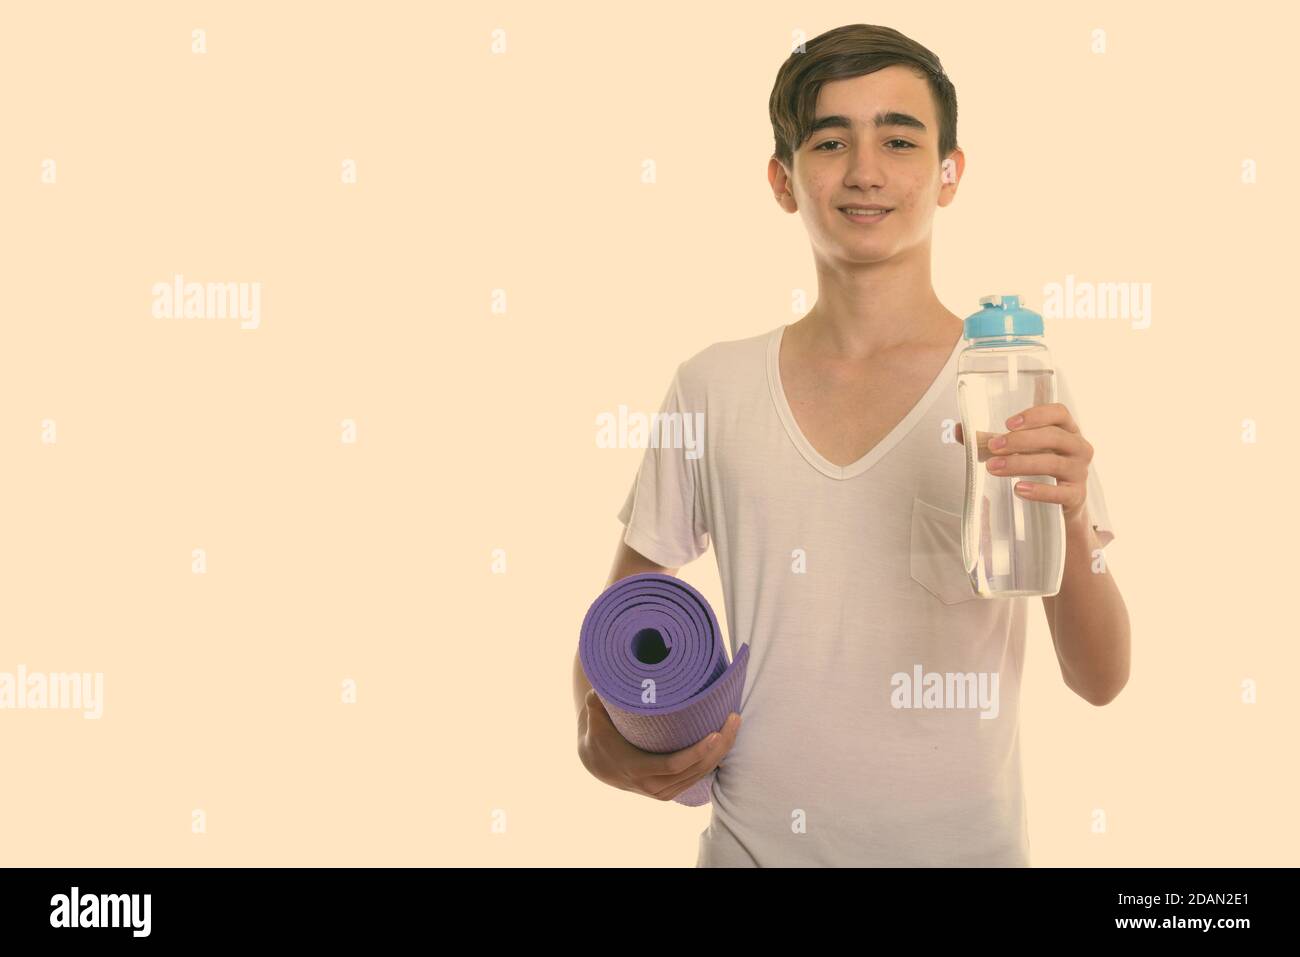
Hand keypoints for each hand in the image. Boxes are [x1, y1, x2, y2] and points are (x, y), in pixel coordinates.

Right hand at [577, 688, 741, 801]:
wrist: (597, 764)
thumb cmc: (599, 736)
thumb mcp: (594, 721)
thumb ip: (594, 706)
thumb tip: (596, 690)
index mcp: (638, 770)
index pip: (675, 765)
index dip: (697, 751)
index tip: (715, 733)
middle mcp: (654, 787)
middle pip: (697, 769)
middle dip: (720, 745)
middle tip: (734, 717)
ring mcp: (665, 791)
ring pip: (703, 773)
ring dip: (723, 750)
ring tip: (734, 722)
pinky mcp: (673, 788)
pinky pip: (700, 775)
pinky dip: (715, 758)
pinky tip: (727, 738)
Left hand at [954, 403, 1093, 524]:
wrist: (1062, 504)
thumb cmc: (1039, 467)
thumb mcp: (1018, 450)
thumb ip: (990, 440)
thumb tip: (959, 430)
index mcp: (1066, 429)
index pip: (1059, 412)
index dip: (1036, 415)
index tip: (1008, 423)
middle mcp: (1078, 447)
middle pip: (1053, 437)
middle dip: (1020, 441)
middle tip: (993, 446)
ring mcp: (1080, 472)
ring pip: (1054, 463)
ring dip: (1021, 464)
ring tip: (994, 468)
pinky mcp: (1077, 496)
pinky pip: (1061, 492)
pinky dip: (1039, 490)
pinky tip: (1019, 489)